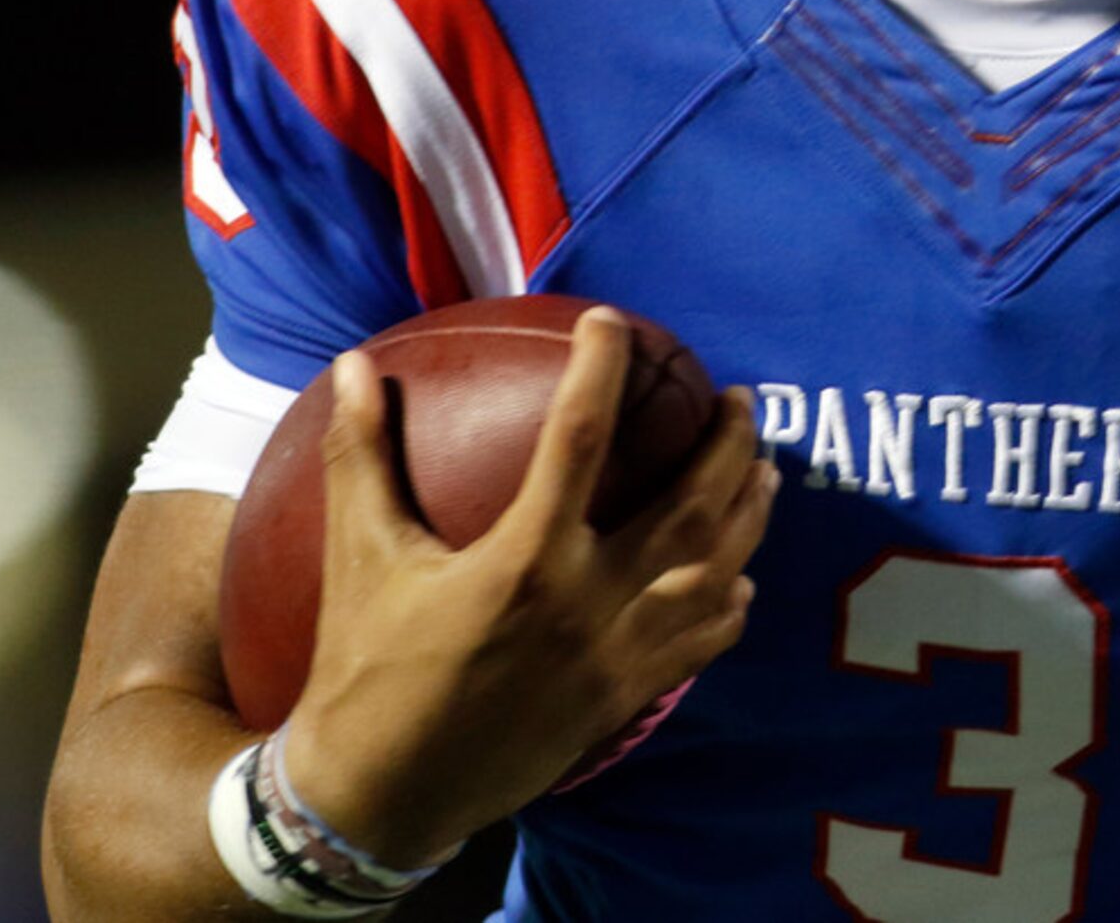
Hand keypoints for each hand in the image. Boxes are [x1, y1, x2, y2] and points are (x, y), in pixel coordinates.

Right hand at [280, 308, 773, 868]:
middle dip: (726, 448)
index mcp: (523, 562)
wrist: (378, 796)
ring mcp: (615, 659)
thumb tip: (355, 364)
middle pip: (687, 510)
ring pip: (711, 576)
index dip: (601, 371)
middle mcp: (586, 606)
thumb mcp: (359, 555)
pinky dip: (726, 606)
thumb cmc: (364, 668)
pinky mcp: (622, 701)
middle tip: (739, 399)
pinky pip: (698, 646)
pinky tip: (738, 578)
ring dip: (746, 518)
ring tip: (763, 470)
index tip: (612, 322)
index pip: (579, 439)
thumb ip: (360, 455)